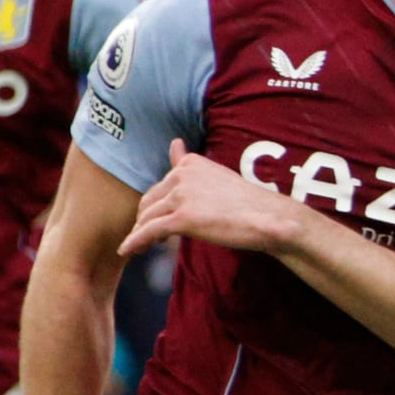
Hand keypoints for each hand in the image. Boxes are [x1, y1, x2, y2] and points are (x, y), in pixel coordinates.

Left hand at [121, 139, 304, 261]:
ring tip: (139, 247)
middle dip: (145, 220)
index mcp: (190, 164)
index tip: (160, 217)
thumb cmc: (249, 202)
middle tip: (149, 237)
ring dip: (140, 234)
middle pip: (149, 201)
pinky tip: (126, 252)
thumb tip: (174, 142)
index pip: (161, 186)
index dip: (158, 205)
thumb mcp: (215, 175)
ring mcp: (181, 196)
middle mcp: (182, 175)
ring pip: (147, 218)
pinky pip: (149, 232)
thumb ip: (187, 163)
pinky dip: (135, 242)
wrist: (268, 218)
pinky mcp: (182, 219)